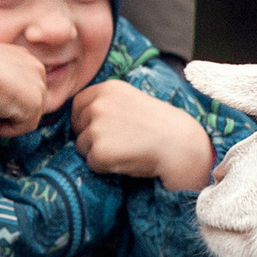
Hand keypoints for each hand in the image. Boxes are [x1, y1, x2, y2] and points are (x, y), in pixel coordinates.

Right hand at [0, 41, 47, 134]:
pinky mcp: (36, 102)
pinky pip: (23, 128)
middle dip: (7, 110)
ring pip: (25, 115)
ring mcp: (38, 84)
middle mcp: (35, 66)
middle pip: (28, 101)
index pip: (23, 85)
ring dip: (3, 119)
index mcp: (21, 56)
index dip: (4, 98)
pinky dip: (4, 128)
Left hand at [72, 78, 214, 189]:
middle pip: (78, 126)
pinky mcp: (98, 151)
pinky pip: (92, 164)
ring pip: (82, 146)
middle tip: (119, 142)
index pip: (78, 103)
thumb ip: (108, 104)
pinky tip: (126, 160)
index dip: (84, 119)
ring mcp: (96, 128)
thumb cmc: (160, 125)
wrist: (179, 144)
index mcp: (107, 89)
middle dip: (91, 137)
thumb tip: (82, 118)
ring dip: (98, 153)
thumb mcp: (132, 100)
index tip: (98, 128)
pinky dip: (105, 167)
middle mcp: (98, 105)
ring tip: (125, 150)